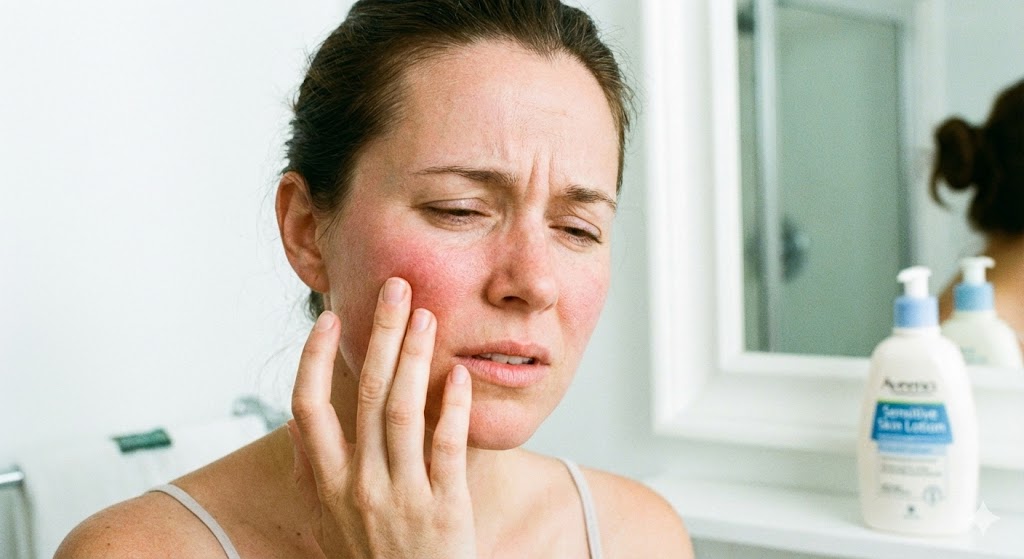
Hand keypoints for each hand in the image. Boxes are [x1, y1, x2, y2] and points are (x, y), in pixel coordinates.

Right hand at [289, 277, 476, 557]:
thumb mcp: (330, 521)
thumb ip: (317, 472)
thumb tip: (302, 424)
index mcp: (327, 484)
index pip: (306, 408)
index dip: (314, 359)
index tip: (329, 319)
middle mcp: (358, 485)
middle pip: (362, 395)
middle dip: (379, 335)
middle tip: (394, 288)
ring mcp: (401, 497)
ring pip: (401, 412)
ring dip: (414, 357)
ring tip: (425, 315)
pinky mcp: (444, 509)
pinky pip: (446, 447)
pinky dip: (451, 407)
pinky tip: (457, 373)